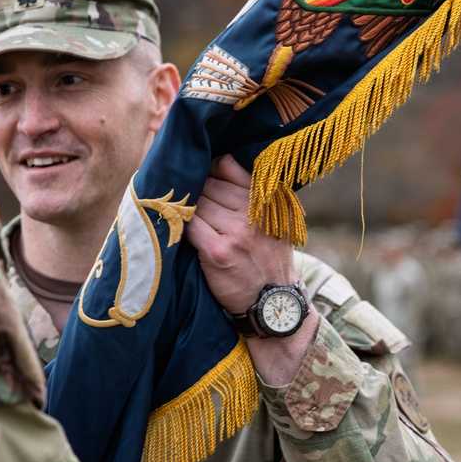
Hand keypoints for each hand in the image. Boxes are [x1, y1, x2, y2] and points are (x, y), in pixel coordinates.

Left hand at [185, 155, 296, 313]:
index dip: (209, 168)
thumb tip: (220, 162)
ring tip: (184, 215)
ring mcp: (236, 232)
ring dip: (188, 209)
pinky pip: (190, 226)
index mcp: (267, 199)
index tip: (201, 174)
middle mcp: (254, 212)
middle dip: (196, 190)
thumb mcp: (277, 220)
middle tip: (187, 197)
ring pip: (198, 205)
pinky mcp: (218, 252)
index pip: (228, 166)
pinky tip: (183, 230)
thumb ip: (256, 192)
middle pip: (209, 185)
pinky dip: (183, 226)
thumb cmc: (270, 256)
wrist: (274, 299)